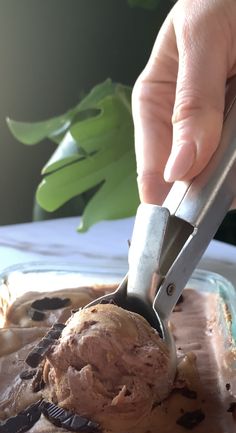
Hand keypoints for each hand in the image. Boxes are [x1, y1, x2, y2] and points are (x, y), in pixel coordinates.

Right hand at [132, 0, 235, 204]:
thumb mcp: (201, 40)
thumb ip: (191, 101)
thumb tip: (178, 166)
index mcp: (155, 103)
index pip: (151, 168)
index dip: (164, 200)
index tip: (181, 221)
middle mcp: (182, 123)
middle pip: (192, 177)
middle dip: (212, 181)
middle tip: (228, 165)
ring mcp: (213, 130)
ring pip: (222, 175)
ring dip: (233, 174)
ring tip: (235, 140)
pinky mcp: (232, 133)